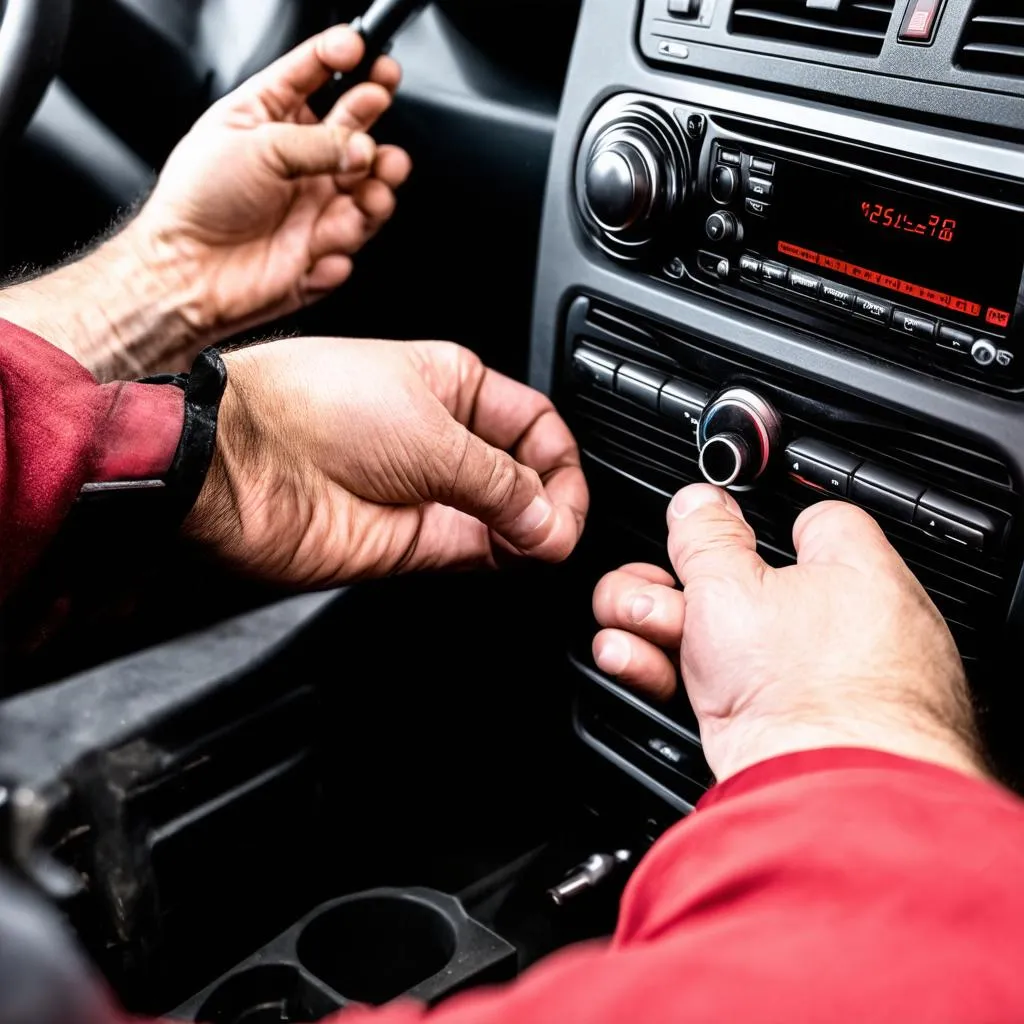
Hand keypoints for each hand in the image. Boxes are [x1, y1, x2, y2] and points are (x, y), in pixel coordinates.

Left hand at [132, 25, 411, 359]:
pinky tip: (323, 250)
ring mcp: (313, 206)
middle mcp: (297, 161)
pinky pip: (353, 245)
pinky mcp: (321, 250)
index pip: (313, 75)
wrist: (186, 272)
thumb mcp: (255, 146)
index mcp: (269, 119)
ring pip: (368, 188)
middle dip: (372, 115)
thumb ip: (317, 143)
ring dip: (379, 185)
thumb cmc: (197, 202)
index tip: (362, 53)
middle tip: (379, 109)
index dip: (342, 58)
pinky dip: (344, 245)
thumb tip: (363, 146)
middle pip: (353, 127)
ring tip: (373, 187)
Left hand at [185, 338, 587, 583]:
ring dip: (532, 532)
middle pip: (528, 476)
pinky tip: (516, 552)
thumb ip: (503, 483)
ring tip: (540, 538)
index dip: (561, 459)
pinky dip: (504, 557)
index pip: (536, 426)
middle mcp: (444, 441)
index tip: (570, 491)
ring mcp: (427, 493)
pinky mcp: (410, 542)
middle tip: (558, 522)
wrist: (237, 462)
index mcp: (452, 387)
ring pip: (508, 519)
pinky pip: (476, 552)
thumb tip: (553, 521)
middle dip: (553, 499)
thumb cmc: (310, 408)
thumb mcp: (431, 428)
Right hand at [591, 484, 982, 780]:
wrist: (822, 797)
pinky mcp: (772, 725)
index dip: (745, 518)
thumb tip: (697, 502)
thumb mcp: (731, 586)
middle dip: (674, 582)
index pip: (805, 520)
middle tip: (653, 589)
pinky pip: (714, 682)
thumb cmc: (812, 690)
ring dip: (657, 624)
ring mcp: (804, 680)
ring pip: (717, 634)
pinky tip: (633, 660)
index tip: (704, 526)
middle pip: (737, 581)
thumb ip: (706, 535)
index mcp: (852, 572)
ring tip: (636, 625)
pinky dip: (669, 669)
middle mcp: (838, 626)